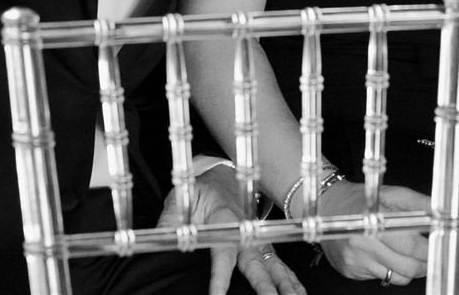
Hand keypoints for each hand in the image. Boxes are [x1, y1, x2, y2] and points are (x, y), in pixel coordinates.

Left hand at [154, 166, 304, 294]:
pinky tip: (298, 293)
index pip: (224, 252)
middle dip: (265, 286)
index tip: (217, 294)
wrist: (224, 176)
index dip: (220, 275)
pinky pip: (280, 265)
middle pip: (257, 264)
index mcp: (226, 219)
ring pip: (274, 266)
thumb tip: (161, 239)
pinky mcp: (264, 246)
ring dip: (284, 285)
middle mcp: (247, 232)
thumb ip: (171, 221)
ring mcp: (258, 240)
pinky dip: (291, 279)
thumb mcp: (181, 198)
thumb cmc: (203, 190)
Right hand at [304, 180, 431, 285]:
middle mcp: (363, 244)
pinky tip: (389, 256)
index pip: (411, 245)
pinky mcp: (351, 271)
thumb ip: (419, 203)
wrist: (328, 208)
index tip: (439, 245)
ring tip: (414, 257)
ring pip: (397, 277)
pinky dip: (391, 270)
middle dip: (425, 264)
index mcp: (375, 222)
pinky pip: (381, 278)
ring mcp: (356, 261)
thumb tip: (442, 213)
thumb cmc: (363, 199)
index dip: (429, 248)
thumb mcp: (393, 194)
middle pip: (406, 267)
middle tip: (432, 255)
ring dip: (411, 270)